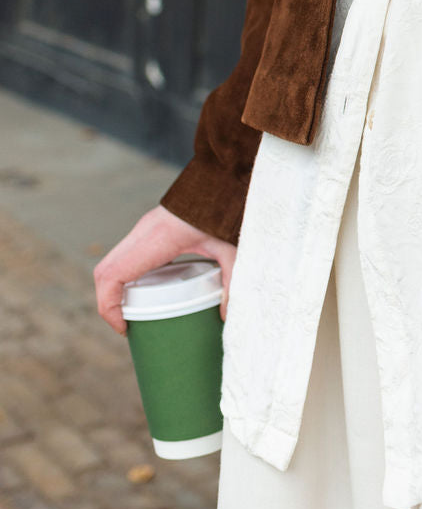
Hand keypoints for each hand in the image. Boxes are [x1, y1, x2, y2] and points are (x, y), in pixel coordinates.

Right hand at [93, 205, 237, 336]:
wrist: (216, 181)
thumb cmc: (219, 211)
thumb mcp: (228, 247)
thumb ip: (231, 279)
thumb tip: (227, 315)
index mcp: (155, 239)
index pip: (113, 275)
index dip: (108, 306)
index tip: (123, 328)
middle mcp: (142, 233)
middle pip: (104, 271)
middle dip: (107, 303)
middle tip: (126, 326)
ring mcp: (141, 229)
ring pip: (109, 263)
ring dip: (110, 290)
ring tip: (129, 314)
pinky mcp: (145, 230)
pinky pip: (121, 256)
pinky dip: (120, 278)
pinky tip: (137, 293)